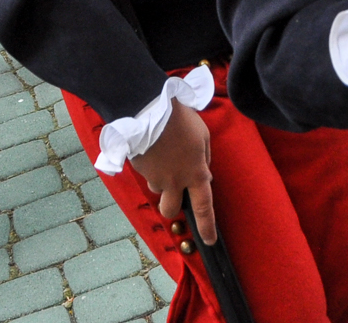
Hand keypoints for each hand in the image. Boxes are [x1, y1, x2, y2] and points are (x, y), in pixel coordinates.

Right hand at [132, 102, 216, 244]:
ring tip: (161, 151)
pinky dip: (149, 163)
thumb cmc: (180, 119)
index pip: (204, 208)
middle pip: (170, 210)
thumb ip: (204, 158)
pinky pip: (146, 172)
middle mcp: (174, 181)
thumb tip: (203, 173)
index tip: (209, 241)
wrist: (147, 107)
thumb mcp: (202, 135)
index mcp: (195, 173)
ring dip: (159, 177)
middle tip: (172, 191)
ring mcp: (154, 177)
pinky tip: (152, 146)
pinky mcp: (138, 169)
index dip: (207, 227)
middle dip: (171, 206)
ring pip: (156, 187)